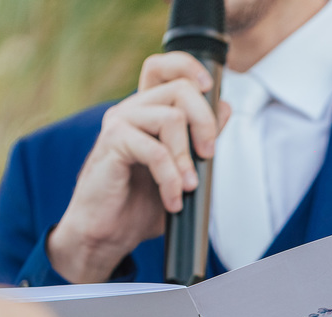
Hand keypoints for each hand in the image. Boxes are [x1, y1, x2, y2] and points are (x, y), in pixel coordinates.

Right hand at [48, 52, 230, 283]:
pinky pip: (156, 151)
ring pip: (171, 117)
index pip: (163, 67)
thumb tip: (224, 108)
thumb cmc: (138, 205)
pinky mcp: (112, 143)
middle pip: (179, 88)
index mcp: (145, 111)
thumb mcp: (180, 171)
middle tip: (207, 156)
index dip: (188, 67)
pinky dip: (170, 178)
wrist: (106, 235)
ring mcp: (119, 124)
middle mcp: (131, 110)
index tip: (210, 90)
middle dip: (204, 122)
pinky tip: (172, 200)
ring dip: (186, 157)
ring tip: (187, 187)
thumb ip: (198, 141)